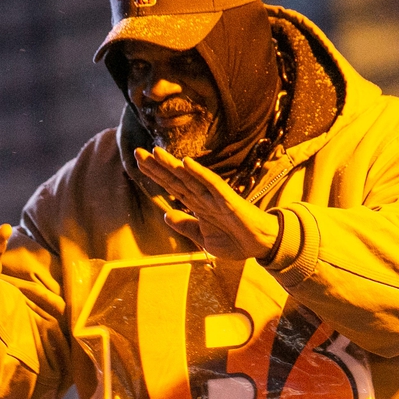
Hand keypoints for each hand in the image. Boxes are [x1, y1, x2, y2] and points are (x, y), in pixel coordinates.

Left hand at [134, 147, 280, 260]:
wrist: (260, 246)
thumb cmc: (235, 241)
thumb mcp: (203, 238)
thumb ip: (186, 226)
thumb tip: (165, 215)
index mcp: (197, 206)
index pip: (173, 187)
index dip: (156, 176)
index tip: (139, 164)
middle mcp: (203, 198)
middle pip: (176, 179)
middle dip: (157, 166)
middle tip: (138, 152)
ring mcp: (215, 197)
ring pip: (190, 178)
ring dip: (173, 165)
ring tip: (156, 152)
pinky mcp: (228, 200)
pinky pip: (212, 184)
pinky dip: (199, 173)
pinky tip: (186, 163)